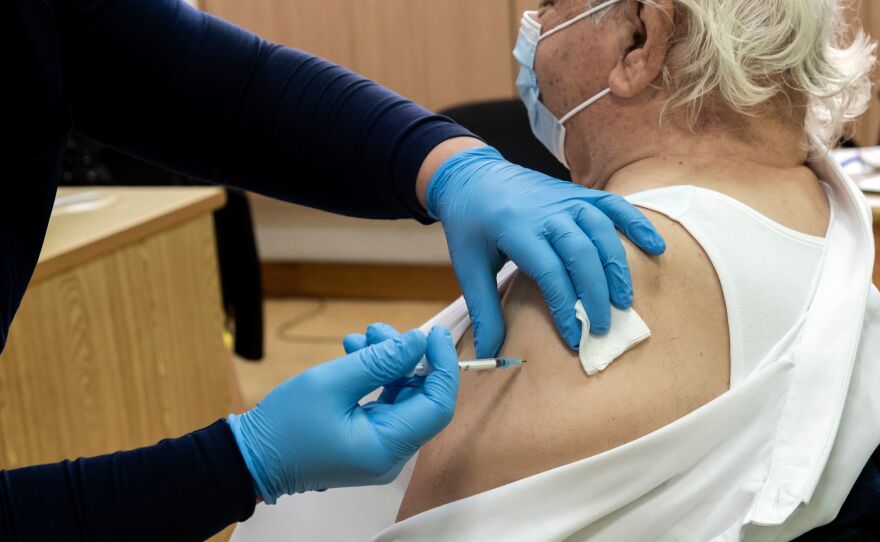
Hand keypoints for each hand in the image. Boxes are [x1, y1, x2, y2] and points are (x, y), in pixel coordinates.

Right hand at [227, 326, 458, 502]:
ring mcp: (379, 449)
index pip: (437, 405)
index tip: (434, 335)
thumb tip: (418, 342)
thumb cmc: (284, 425)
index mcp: (386, 447)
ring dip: (388, 364)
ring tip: (361, 337)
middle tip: (378, 330)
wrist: (250, 458)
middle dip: (406, 358)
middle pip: (421, 398)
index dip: (442, 366)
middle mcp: (390, 454)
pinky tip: (355, 353)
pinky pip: (385, 404)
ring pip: (402, 397)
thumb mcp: (331, 382)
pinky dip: (376, 377)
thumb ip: (380, 361)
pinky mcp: (367, 441)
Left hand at [427, 146, 665, 356]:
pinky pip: (615, 206)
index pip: (549, 272)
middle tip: (603, 328)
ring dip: (617, 267)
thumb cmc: (470, 225)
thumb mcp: (467, 266)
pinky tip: (656, 247)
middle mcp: (546, 211)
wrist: (474, 176)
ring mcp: (566, 199)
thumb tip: (489, 352)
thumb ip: (483, 309)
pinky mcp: (579, 194)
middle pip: (581, 254)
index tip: (574, 337)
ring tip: (624, 301)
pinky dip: (638, 225)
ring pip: (602, 231)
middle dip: (595, 294)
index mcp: (516, 229)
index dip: (564, 307)